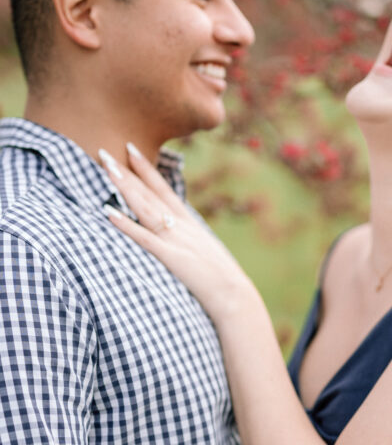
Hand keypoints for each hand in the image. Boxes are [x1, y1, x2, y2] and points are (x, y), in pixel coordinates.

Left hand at [100, 144, 253, 319]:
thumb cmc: (220, 279)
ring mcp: (176, 240)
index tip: (129, 149)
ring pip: (145, 208)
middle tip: (104, 151)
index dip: (145, 169)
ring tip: (106, 169)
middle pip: (149, 193)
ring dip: (125, 187)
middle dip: (126, 171)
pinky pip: (144, 238)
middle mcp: (181, 225)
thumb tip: (174, 232)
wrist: (235, 295)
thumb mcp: (203, 250)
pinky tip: (109, 213)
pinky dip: (127, 225)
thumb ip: (187, 238)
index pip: (162, 188)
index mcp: (188, 222)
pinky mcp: (171, 258)